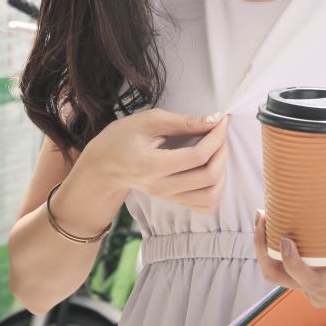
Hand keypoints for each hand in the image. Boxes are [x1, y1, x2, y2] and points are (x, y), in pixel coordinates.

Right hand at [84, 108, 229, 214]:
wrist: (102, 166)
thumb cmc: (122, 138)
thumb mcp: (150, 121)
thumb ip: (184, 122)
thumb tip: (215, 119)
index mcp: (152, 166)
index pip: (197, 157)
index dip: (216, 137)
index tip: (222, 120)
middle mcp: (162, 187)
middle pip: (208, 178)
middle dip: (222, 151)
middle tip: (220, 133)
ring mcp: (168, 198)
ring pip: (211, 197)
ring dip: (222, 172)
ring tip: (216, 151)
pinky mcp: (173, 202)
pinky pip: (205, 205)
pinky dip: (216, 188)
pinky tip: (211, 168)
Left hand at [253, 211, 325, 307]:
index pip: (303, 275)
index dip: (288, 258)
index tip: (284, 235)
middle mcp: (323, 292)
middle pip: (279, 276)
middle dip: (263, 247)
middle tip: (263, 214)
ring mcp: (318, 291)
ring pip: (280, 275)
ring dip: (267, 249)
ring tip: (267, 216)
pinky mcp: (317, 285)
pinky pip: (289, 273)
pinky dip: (279, 252)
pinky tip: (283, 227)